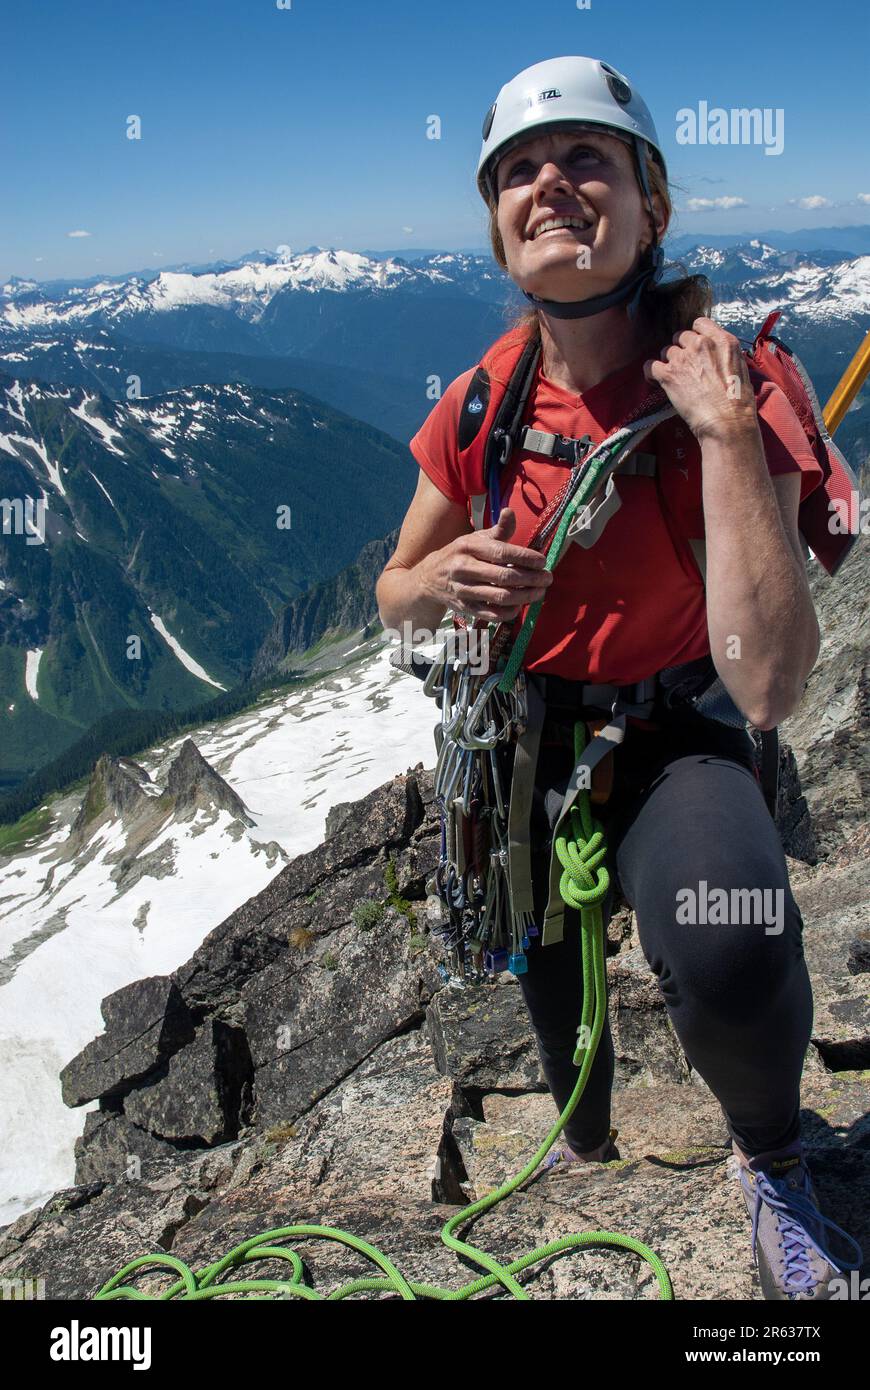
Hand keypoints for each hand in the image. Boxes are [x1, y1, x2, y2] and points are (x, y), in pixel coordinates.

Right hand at [421, 508, 552, 623]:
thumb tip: (510, 511)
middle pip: (504, 577)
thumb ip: (498, 530)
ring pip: (500, 597)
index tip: (542, 561)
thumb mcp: (475, 539)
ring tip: (540, 592)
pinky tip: (520, 605)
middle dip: (531, 578)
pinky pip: (491, 614)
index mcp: (468, 547)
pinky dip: (509, 612)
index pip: (502, 553)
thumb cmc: (460, 555)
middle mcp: (464, 568)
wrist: (429, 578)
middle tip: (548, 578)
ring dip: (525, 596)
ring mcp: (463, 590)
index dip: (526, 558)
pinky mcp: (464, 608)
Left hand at [643, 317, 757, 442]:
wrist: (728, 421)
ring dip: (669, 363)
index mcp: (723, 340)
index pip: (699, 323)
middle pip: (681, 337)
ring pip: (666, 351)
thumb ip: (724, 354)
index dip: (694, 336)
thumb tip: (714, 356)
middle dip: (681, 350)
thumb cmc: (738, 402)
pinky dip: (650, 373)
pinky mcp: (669, 374)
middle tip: (686, 368)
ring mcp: (684, 358)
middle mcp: (702, 344)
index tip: (695, 348)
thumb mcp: (740, 367)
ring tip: (675, 379)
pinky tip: (655, 381)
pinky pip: (650, 366)